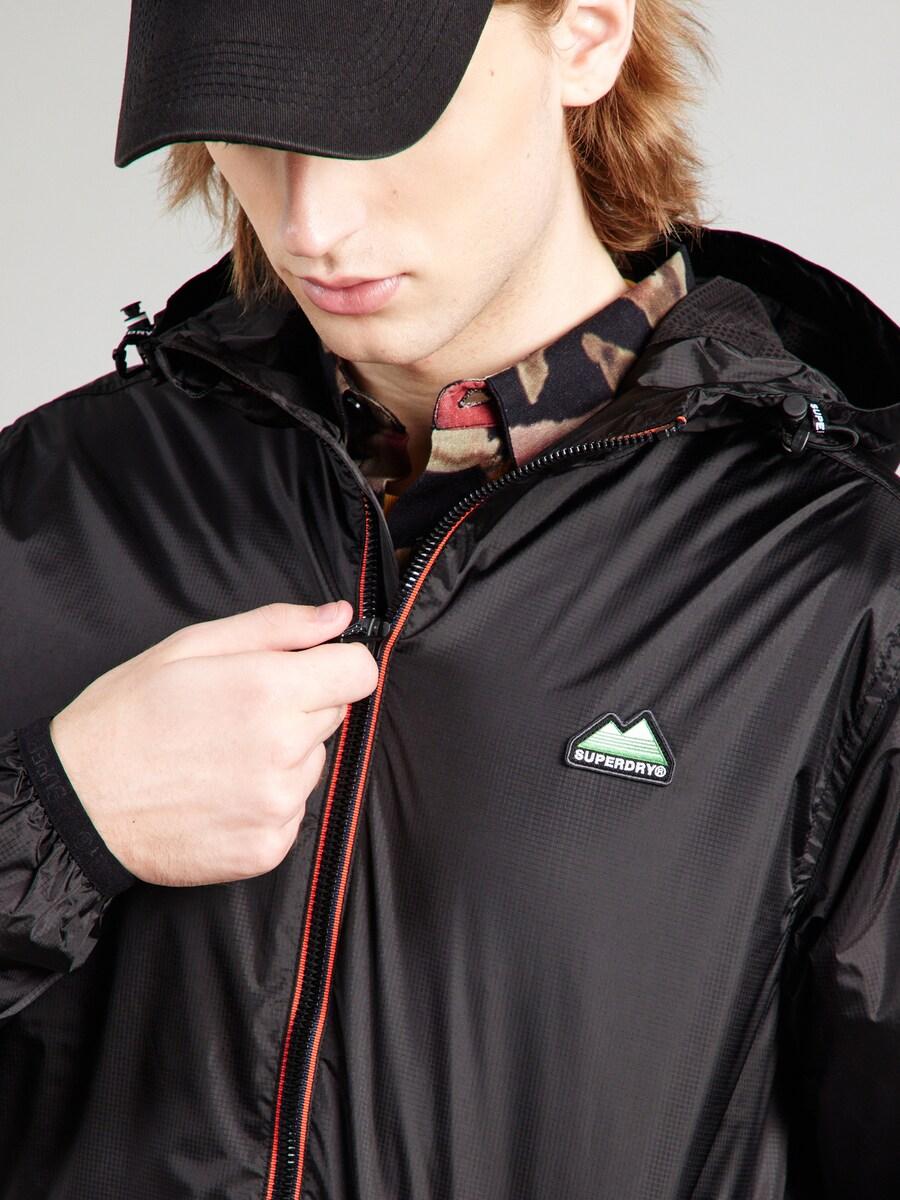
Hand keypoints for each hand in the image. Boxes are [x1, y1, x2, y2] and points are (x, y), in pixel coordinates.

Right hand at [48, 601, 377, 886]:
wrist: (77, 803)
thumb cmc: (127, 715)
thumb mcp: (191, 646)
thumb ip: (277, 627)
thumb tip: (340, 616)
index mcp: (269, 691)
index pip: (359, 672)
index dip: (336, 666)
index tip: (307, 671)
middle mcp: (283, 751)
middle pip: (334, 715)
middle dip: (299, 707)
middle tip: (236, 714)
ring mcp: (277, 806)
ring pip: (314, 764)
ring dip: (284, 756)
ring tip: (220, 757)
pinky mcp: (268, 850)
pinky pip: (293, 813)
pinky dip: (267, 802)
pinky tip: (220, 794)